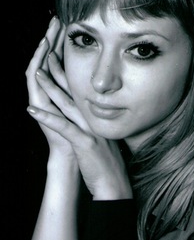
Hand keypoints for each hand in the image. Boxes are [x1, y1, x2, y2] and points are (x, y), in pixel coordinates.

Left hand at [26, 19, 132, 199]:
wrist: (115, 187)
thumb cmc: (108, 168)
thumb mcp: (104, 143)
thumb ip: (97, 128)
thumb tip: (91, 119)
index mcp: (99, 119)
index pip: (83, 93)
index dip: (70, 75)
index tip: (60, 58)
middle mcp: (96, 121)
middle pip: (76, 92)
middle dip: (61, 72)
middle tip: (48, 52)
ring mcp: (91, 131)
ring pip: (68, 105)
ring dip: (51, 88)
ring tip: (37, 73)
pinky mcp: (85, 143)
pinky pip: (63, 127)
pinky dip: (47, 118)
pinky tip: (32, 110)